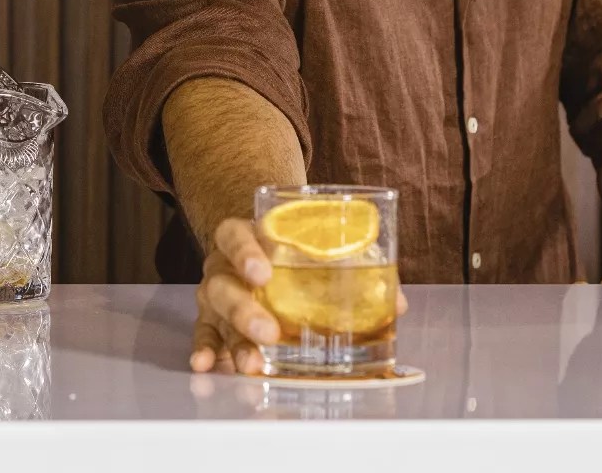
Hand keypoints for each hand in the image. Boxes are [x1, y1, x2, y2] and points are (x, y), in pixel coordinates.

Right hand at [188, 218, 411, 374]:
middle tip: (270, 331)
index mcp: (244, 235)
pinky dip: (207, 351)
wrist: (251, 243)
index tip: (263, 273)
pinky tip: (208, 366)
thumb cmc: (286, 247)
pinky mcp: (212, 319)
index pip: (234, 235)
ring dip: (234, 341)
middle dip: (245, 310)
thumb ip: (353, 266)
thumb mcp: (310, 244)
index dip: (246, 252)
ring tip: (253, 363)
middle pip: (224, 284)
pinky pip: (205, 334)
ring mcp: (215, 293)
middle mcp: (223, 264)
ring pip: (216, 315)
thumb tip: (397, 302)